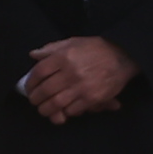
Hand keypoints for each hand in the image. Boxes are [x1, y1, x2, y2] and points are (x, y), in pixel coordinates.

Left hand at [21, 35, 137, 123]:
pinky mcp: (92, 99)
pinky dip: (65, 111)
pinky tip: (63, 109)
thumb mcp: (73, 42)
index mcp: (64, 56)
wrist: (123, 56)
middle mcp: (71, 72)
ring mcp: (82, 87)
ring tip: (45, 109)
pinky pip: (72, 110)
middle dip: (35, 99)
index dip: (30, 82)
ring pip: (56, 104)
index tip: (29, 87)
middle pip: (45, 91)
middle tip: (35, 101)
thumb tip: (33, 55)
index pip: (39, 72)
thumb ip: (52, 48)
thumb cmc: (96, 48)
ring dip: (47, 109)